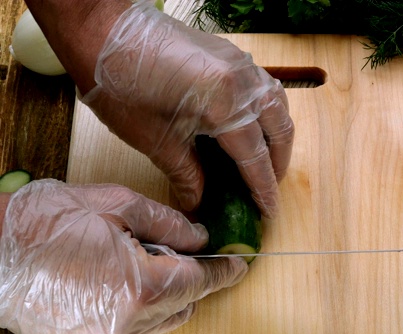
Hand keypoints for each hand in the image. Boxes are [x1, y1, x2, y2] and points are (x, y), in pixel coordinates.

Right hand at [0, 180, 247, 333]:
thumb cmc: (44, 224)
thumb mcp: (116, 205)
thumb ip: (168, 224)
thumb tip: (198, 238)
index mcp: (140, 288)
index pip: (201, 282)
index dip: (224, 270)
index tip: (239, 263)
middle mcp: (128, 325)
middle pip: (185, 303)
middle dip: (191, 276)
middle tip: (176, 248)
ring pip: (162, 319)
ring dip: (167, 293)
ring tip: (139, 260)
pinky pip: (134, 328)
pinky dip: (142, 306)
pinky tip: (119, 278)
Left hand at [79, 0, 293, 216]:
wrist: (103, 33)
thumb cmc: (121, 87)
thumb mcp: (155, 141)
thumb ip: (187, 175)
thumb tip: (199, 204)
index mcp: (225, 103)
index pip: (255, 155)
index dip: (263, 188)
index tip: (268, 211)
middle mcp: (243, 80)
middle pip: (279, 128)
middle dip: (278, 162)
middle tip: (267, 187)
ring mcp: (240, 62)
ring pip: (277, 103)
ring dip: (277, 134)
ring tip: (266, 158)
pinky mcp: (231, 54)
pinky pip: (264, 85)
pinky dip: (266, 110)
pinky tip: (252, 124)